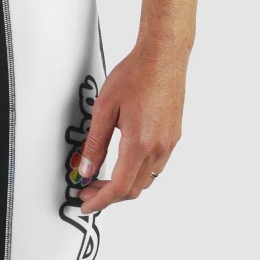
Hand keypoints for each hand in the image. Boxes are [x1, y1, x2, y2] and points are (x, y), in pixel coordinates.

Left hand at [76, 45, 185, 214]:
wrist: (164, 55)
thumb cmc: (137, 73)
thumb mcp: (105, 108)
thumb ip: (95, 143)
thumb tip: (86, 169)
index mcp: (140, 142)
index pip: (119, 187)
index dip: (100, 201)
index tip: (86, 204)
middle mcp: (159, 147)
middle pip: (133, 189)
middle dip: (109, 196)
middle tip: (89, 190)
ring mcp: (169, 143)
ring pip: (146, 180)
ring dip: (125, 186)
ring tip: (103, 178)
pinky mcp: (173, 136)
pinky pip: (156, 167)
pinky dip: (138, 173)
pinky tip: (125, 163)